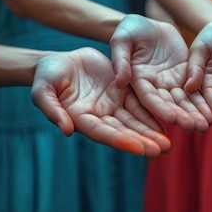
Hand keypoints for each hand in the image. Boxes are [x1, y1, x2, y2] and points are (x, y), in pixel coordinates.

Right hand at [31, 47, 170, 157]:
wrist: (58, 61)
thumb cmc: (46, 75)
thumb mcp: (43, 90)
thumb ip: (52, 109)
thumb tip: (66, 130)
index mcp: (81, 118)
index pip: (103, 133)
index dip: (121, 140)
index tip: (139, 149)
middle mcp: (100, 116)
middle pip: (124, 131)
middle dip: (143, 140)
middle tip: (162, 150)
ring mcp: (112, 106)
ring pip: (135, 121)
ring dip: (151, 132)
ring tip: (168, 143)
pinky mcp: (121, 93)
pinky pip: (139, 104)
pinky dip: (152, 113)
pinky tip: (168, 120)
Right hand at [111, 14, 211, 132]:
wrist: (149, 24)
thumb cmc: (130, 29)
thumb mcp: (122, 40)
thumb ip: (121, 60)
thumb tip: (119, 82)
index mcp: (138, 81)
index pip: (149, 98)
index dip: (160, 109)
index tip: (171, 119)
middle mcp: (155, 86)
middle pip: (170, 104)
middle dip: (182, 116)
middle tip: (195, 127)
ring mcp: (170, 82)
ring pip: (185, 101)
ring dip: (196, 113)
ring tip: (207, 124)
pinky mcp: (185, 75)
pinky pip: (196, 89)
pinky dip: (204, 101)